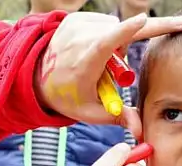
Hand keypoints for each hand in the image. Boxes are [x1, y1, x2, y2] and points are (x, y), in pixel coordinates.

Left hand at [35, 12, 181, 129]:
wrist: (38, 79)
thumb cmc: (68, 97)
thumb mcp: (91, 112)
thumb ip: (118, 117)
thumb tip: (140, 131)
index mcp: (84, 64)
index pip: (106, 43)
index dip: (126, 31)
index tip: (143, 20)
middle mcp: (78, 41)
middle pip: (118, 34)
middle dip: (124, 48)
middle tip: (110, 70)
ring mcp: (74, 27)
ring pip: (112, 26)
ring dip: (114, 41)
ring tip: (98, 61)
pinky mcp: (74, 18)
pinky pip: (103, 21)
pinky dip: (104, 32)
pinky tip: (92, 49)